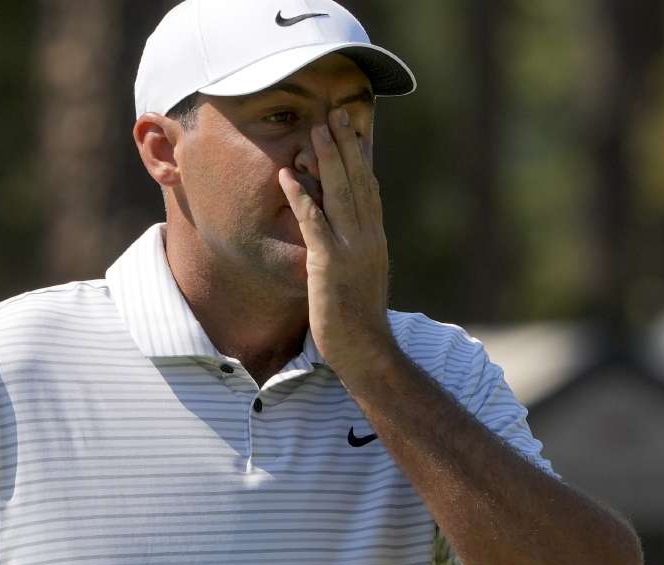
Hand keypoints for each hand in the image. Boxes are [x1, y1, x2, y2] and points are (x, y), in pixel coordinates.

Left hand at [278, 107, 397, 384]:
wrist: (366, 352)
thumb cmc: (358, 321)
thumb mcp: (361, 278)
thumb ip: (356, 253)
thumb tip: (349, 237)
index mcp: (375, 240)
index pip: (370, 189)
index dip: (362, 157)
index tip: (355, 129)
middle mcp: (368, 238)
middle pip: (358, 181)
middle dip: (347, 146)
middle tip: (336, 113)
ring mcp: (352, 250)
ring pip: (340, 194)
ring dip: (327, 159)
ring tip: (315, 128)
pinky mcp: (330, 264)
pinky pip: (314, 223)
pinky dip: (301, 196)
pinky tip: (287, 175)